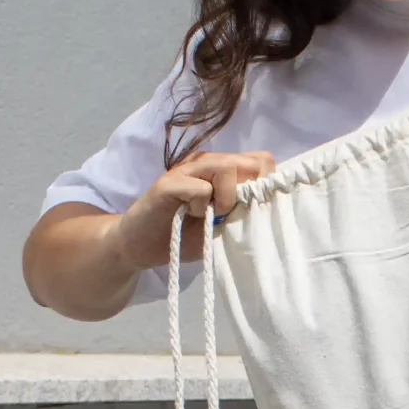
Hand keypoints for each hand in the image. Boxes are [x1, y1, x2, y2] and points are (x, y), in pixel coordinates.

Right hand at [125, 147, 277, 267]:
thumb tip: (267, 206)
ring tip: (211, 214)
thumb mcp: (222, 227)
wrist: (140, 246)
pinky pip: (201, 188)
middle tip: (231, 214)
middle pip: (252, 161)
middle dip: (250, 192)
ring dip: (227, 197)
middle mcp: (208, 163)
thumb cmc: (184, 237)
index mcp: (224, 171)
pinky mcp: (169, 182)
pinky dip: (201, 206)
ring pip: (227, 166)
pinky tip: (190, 215)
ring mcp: (188, 169)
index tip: (253, 209)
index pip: (262, 162)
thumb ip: (242, 213)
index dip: (266, 185)